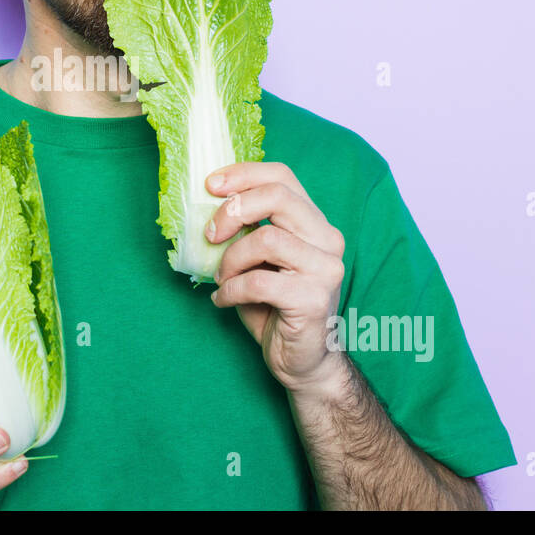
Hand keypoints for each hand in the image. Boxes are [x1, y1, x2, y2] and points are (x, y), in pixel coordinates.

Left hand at [204, 162, 346, 393]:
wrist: (303, 361)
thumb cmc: (275, 307)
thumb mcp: (258, 260)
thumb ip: (247, 230)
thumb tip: (208, 202)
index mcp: (314, 223)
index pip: (282, 177)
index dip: (243, 174)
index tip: (210, 185)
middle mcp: (327, 240)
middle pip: (278, 197)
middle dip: (234, 210)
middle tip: (210, 234)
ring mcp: (325, 269)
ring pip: (267, 239)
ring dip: (231, 258)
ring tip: (222, 278)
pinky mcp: (313, 299)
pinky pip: (259, 282)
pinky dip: (231, 290)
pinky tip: (223, 300)